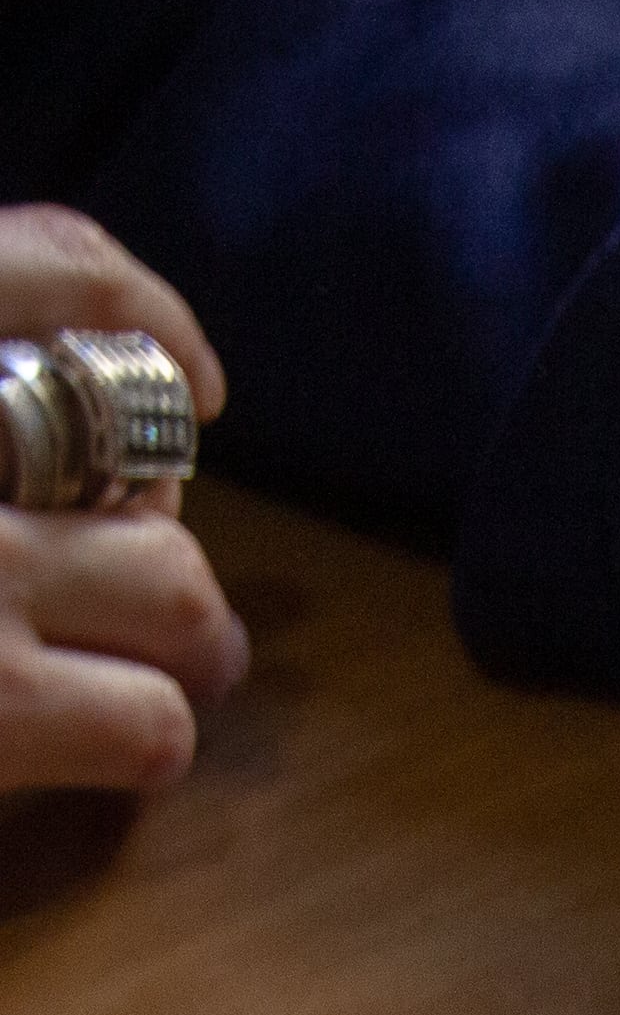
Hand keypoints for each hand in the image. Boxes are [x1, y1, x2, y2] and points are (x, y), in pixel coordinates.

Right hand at [0, 207, 243, 795]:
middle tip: (102, 579)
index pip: (38, 261)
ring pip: (172, 583)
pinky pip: (150, 718)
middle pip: (123, 444)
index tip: (186, 381)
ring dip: (166, 638)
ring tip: (111, 678)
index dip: (128, 308)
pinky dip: (134, 736)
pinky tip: (76, 752)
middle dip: (138, 517)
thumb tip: (97, 430)